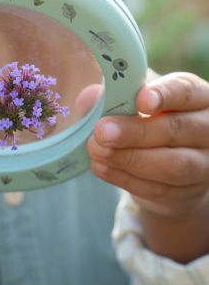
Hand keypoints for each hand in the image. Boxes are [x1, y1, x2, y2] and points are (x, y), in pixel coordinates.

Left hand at [88, 72, 208, 217]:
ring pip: (172, 165)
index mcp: (197, 96)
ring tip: (96, 150)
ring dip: (128, 158)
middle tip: (102, 131)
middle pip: (177, 129)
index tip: (139, 100)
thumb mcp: (131, 100)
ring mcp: (203, 164)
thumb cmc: (147, 120)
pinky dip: (123, 178)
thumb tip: (88, 98)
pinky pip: (157, 188)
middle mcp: (207, 129)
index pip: (186, 91)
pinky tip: (100, 166)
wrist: (165, 163)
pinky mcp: (187, 193)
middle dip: (135, 132)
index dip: (164, 95)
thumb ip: (110, 96)